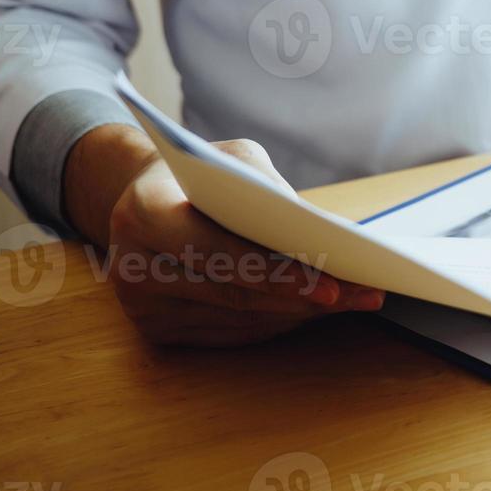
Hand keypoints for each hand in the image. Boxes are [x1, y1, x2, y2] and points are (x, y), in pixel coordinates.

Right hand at [66, 125, 383, 345]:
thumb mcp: (233, 158)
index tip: (329, 282)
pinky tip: (317, 308)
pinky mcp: (158, 332)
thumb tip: (324, 234)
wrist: (142, 197)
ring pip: (238, 319)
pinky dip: (279, 320)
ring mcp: (142, 308)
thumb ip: (269, 190)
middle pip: (232, 294)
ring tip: (354, 299)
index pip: (213, 251)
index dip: (273, 271)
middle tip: (359, 294)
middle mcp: (131, 266)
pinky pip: (232, 332)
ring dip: (300, 312)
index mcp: (142, 213)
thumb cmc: (201, 173)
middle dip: (302, 296)